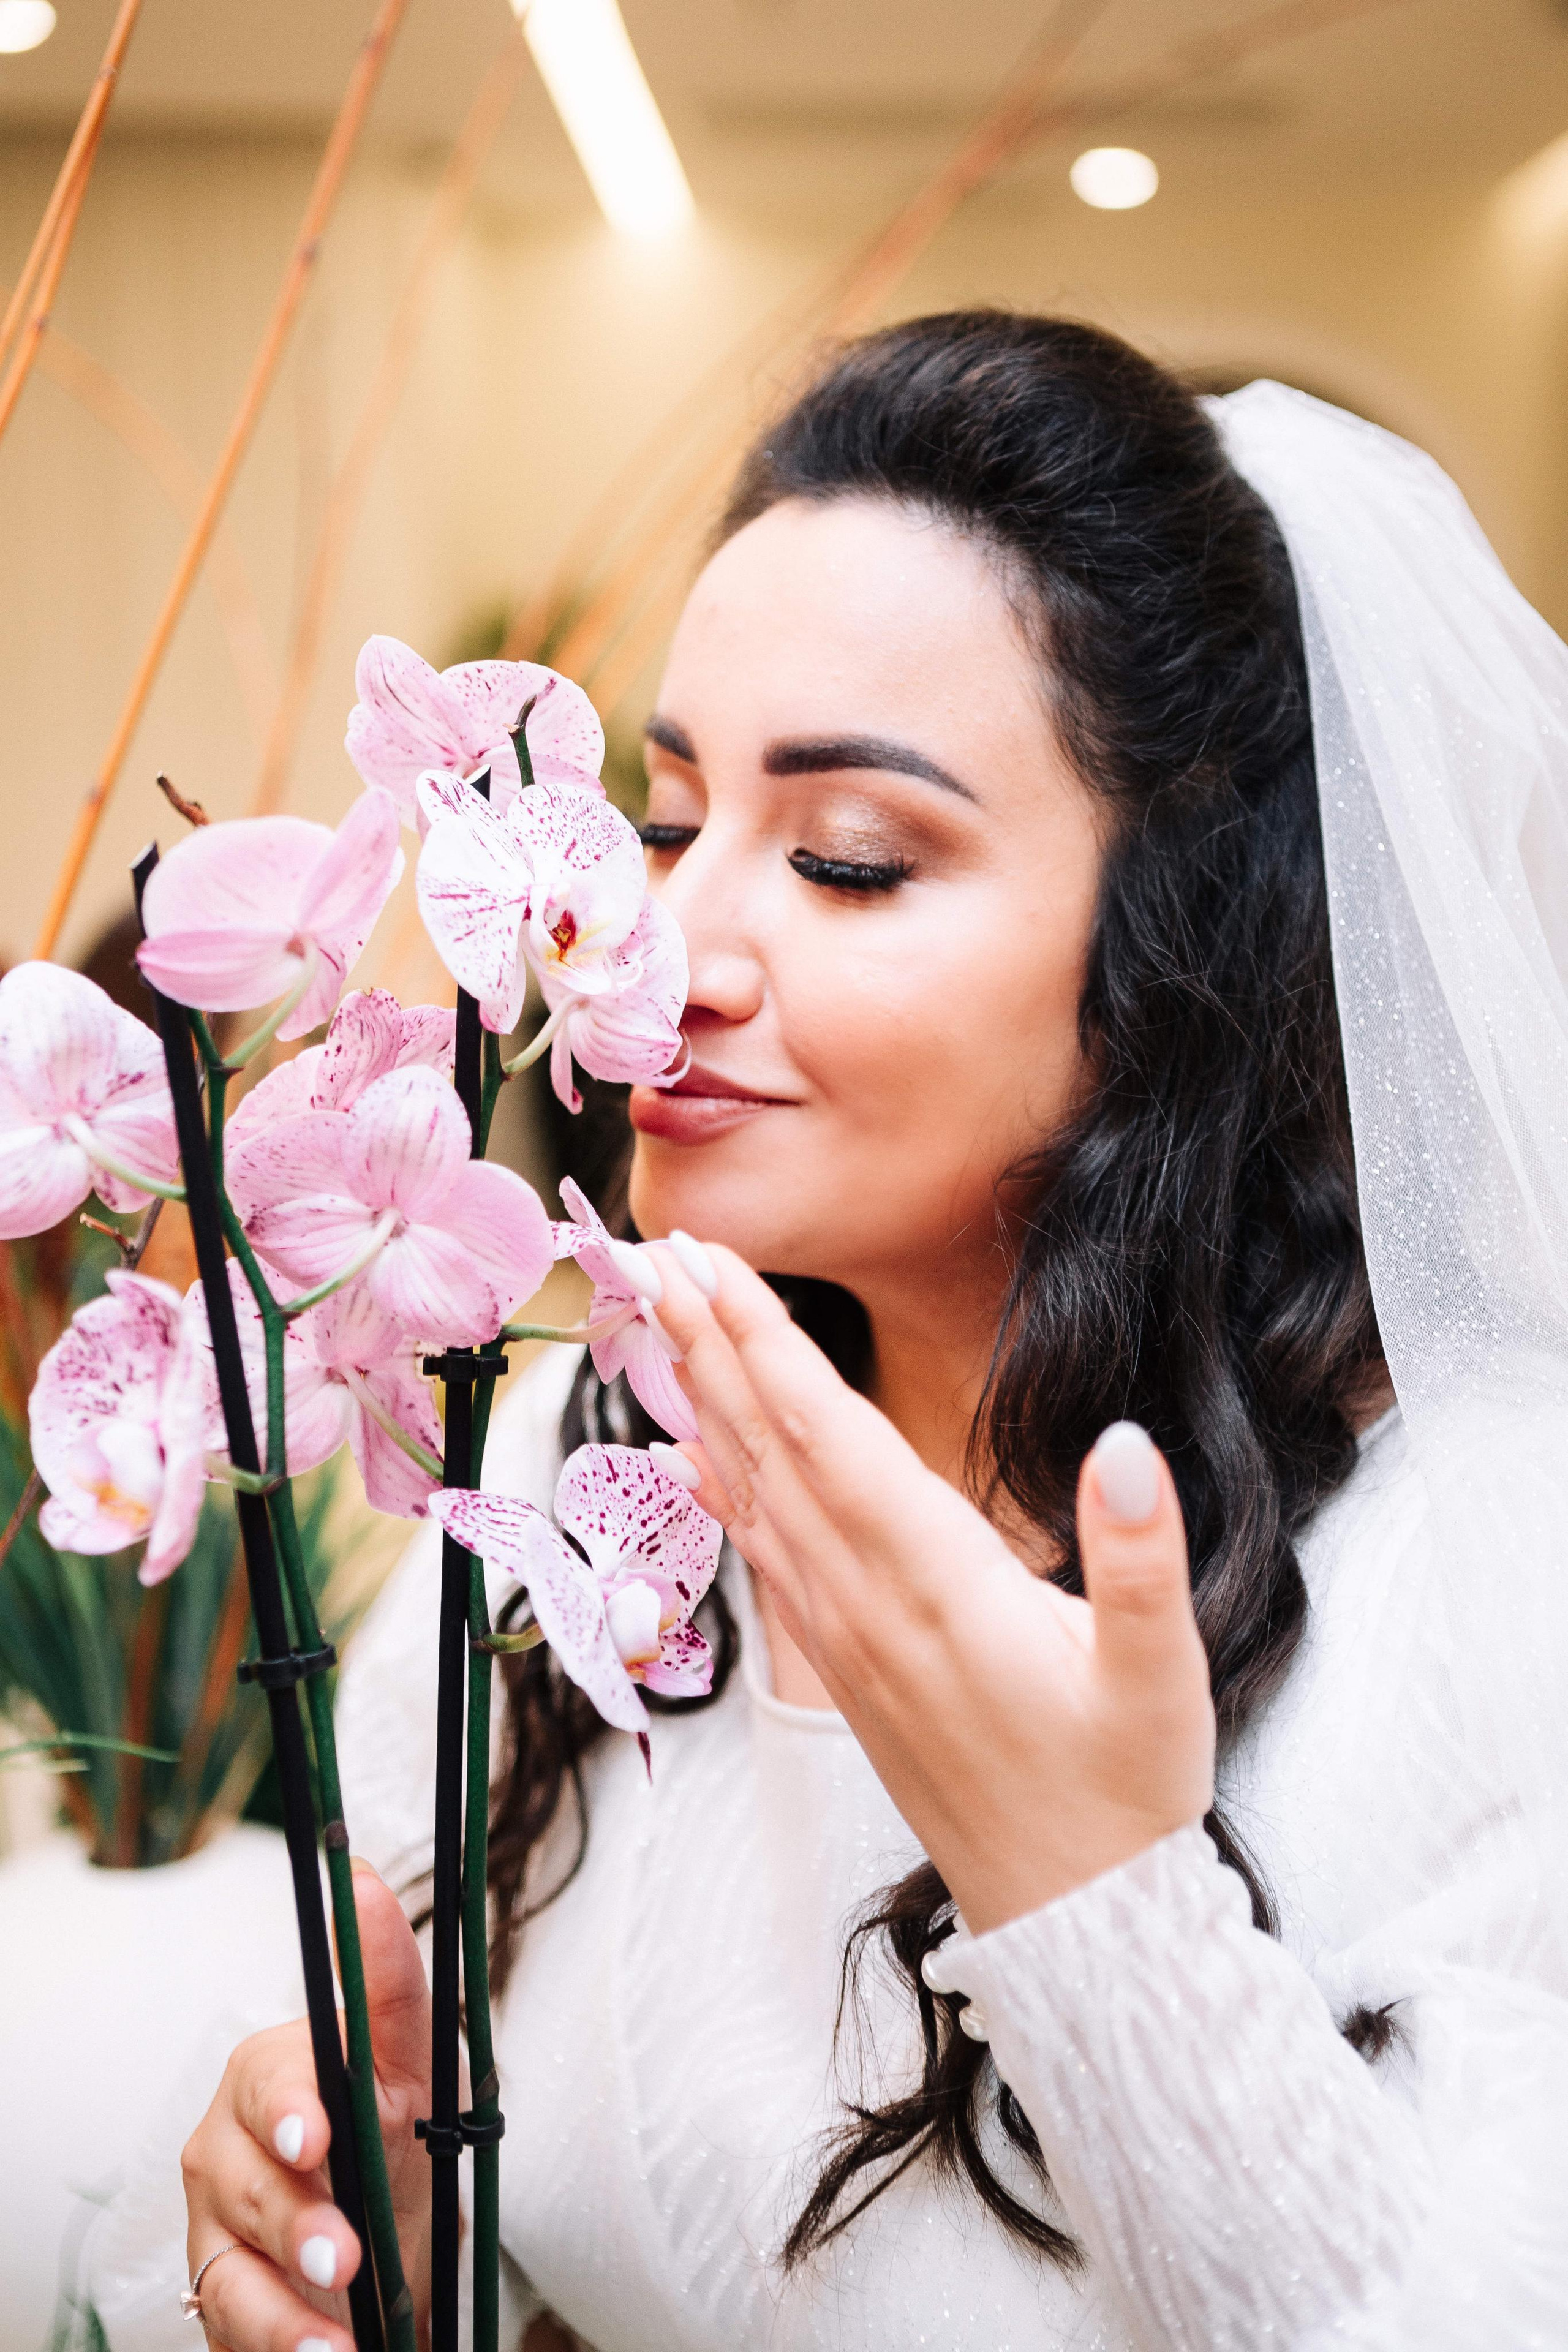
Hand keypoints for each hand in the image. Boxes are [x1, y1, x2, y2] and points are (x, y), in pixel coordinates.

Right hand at [180, 1862, 431, 2350]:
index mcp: (272, 2069)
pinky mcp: (215, 2288)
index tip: (313, 2134)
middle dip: (298, 2219)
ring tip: (335, 2334)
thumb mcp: (413, 2058)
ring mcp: (214, 2220)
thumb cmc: (394, 2129)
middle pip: (250, 2178)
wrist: (388, 2228)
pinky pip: (231, 2321)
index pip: (272, 2078)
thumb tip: (365, 1878)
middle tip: (342, 2254)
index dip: (289, 2105)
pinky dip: (279, 2345)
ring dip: (285, 2303)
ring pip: (233, 2260)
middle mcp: (227, 2140)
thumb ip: (388, 1979)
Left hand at [648, 1243, 1215, 1933]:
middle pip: (773, 1445)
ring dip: (710, 1400)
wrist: (1072, 1923)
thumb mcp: (1162, 1677)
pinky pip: (766, 1560)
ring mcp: (847, 1638)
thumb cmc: (1123, 1794)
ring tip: (666, 1321)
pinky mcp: (847, 1668)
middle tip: (659, 1248)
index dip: (769, 1341)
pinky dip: (724, 1495)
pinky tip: (691, 1457)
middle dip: (714, 1341)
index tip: (714, 1263)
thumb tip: (1128, 1445)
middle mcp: (868, 1602)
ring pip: (758, 1494)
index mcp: (936, 1582)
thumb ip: (1140, 1560)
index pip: (832, 1433)